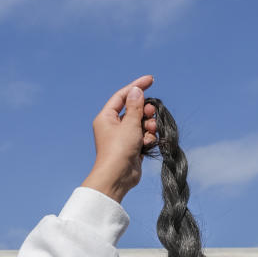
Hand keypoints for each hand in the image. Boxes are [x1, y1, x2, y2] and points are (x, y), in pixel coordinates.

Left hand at [81, 75, 156, 202]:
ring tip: (148, 133)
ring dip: (149, 126)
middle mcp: (113, 126)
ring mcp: (123, 137)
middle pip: (134, 110)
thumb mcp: (129, 124)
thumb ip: (135, 106)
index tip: (151, 80)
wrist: (117, 176)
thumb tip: (136, 90)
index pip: (122, 96)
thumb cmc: (119, 149)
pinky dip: (148, 138)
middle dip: (145, 111)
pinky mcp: (132, 147)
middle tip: (150, 114)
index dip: (136, 86)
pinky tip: (147, 144)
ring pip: (142, 123)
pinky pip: (144, 136)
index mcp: (106, 117)